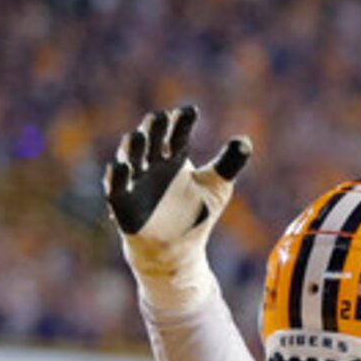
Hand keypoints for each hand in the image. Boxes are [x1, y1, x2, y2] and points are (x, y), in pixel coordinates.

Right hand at [105, 102, 249, 281]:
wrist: (178, 250)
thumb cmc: (195, 214)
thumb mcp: (217, 187)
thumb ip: (229, 163)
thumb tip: (245, 140)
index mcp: (173, 157)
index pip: (177, 134)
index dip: (182, 122)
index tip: (190, 110)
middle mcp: (152, 164)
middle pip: (151, 140)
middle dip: (154, 129)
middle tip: (161, 116)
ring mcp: (135, 182)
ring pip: (130, 158)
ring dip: (133, 147)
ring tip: (138, 136)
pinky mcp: (122, 202)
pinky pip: (116, 187)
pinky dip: (117, 177)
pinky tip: (121, 167)